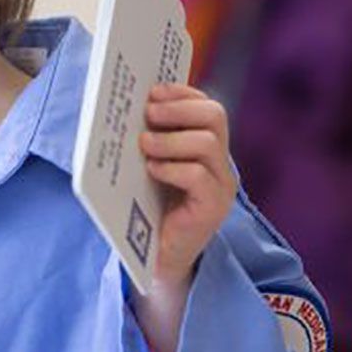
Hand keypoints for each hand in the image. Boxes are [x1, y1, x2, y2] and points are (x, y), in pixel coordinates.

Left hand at [139, 83, 236, 289]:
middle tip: (149, 113)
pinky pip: (199, 176)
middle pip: (215, 115)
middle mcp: (220, 163)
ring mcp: (221, 186)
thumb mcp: (151, 165)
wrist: (158, 259)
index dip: (182, 94)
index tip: (153, 92)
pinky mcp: (213, 208)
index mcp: (207, 148)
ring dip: (170, 139)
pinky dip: (172, 168)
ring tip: (145, 145)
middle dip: (179, 108)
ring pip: (207, 143)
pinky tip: (152, 170)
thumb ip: (150, 139)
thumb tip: (130, 108)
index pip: (208, 107)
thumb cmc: (150, 208)